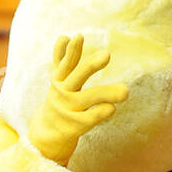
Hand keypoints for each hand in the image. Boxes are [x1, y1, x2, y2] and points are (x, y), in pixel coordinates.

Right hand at [29, 34, 128, 165]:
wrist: (45, 135)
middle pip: (77, 76)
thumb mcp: (57, 81)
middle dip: (90, 66)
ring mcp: (67, 110)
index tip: (78, 36)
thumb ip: (61, 60)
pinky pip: (90, 119)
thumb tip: (64, 36)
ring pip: (88, 98)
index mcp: (58, 79)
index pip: (65, 63)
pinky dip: (101, 113)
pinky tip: (112, 109)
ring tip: (126, 92)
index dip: (72, 51)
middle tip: (107, 55)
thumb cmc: (58, 102)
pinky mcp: (73, 127)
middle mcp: (62, 93)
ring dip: (106, 93)